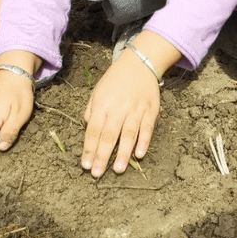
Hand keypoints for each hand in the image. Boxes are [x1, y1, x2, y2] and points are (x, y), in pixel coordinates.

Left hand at [82, 53, 159, 177]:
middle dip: (102, 156)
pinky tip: (139, 155)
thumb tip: (88, 128)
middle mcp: (118, 108)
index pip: (93, 130)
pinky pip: (147, 129)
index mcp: (102, 105)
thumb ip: (91, 111)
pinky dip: (143, 141)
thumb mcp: (97, 92)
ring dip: (122, 153)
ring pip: (128, 135)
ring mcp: (136, 110)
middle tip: (97, 174)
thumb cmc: (115, 80)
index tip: (86, 165)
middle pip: (109, 136)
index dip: (89, 149)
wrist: (140, 64)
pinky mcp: (151, 110)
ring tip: (118, 169)